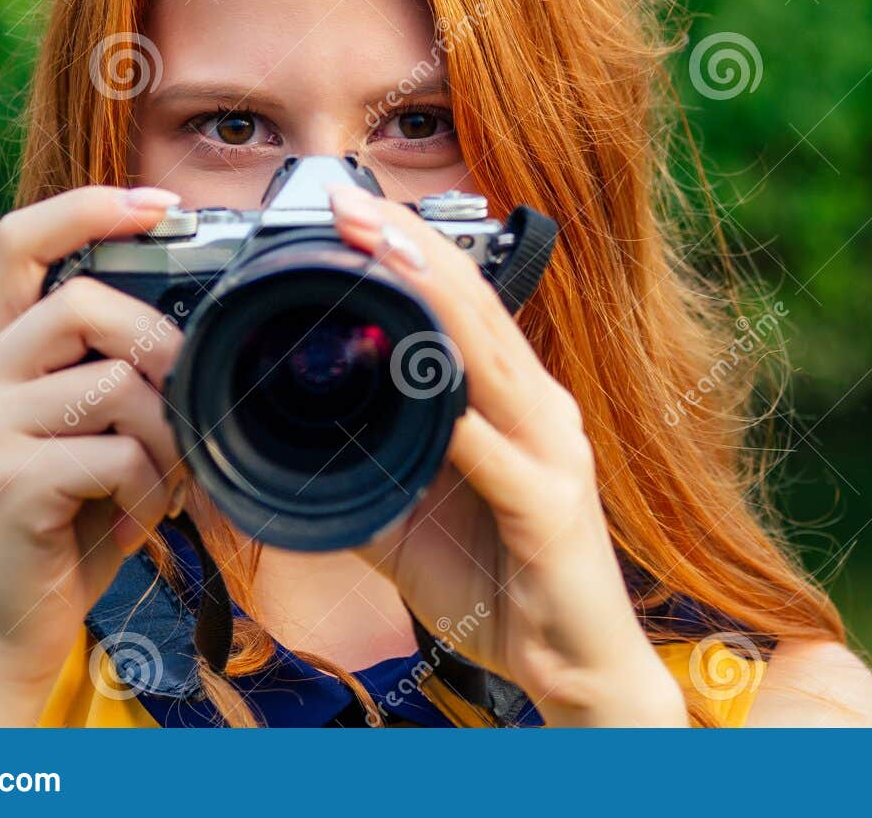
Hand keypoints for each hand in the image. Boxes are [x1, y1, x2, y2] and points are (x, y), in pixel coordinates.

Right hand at [0, 186, 185, 724]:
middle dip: (163, 348)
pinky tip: (142, 513)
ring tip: (166, 478)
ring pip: (115, 381)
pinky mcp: (8, 480)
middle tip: (190, 402)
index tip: (162, 205)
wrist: (8, 627)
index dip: (91, 207)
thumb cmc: (69, 521)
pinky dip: (152, 486)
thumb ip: (120, 371)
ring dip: (168, 435)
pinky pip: (117, 453)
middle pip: (85, 302)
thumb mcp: (91, 432)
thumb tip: (209, 324)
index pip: (21, 239)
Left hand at [328, 184, 687, 726]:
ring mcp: (553, 457)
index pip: (462, 308)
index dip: (411, 252)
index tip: (349, 213)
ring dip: (438, 307)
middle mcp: (540, 412)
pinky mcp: (552, 513)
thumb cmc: (501, 582)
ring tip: (388, 258)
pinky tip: (440, 403)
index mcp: (512, 403)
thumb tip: (295, 445)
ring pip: (493, 365)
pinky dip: (471, 432)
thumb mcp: (414, 516)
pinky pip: (507, 465)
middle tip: (352, 208)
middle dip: (413, 253)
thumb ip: (371, 470)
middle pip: (477, 314)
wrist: (577, 663)